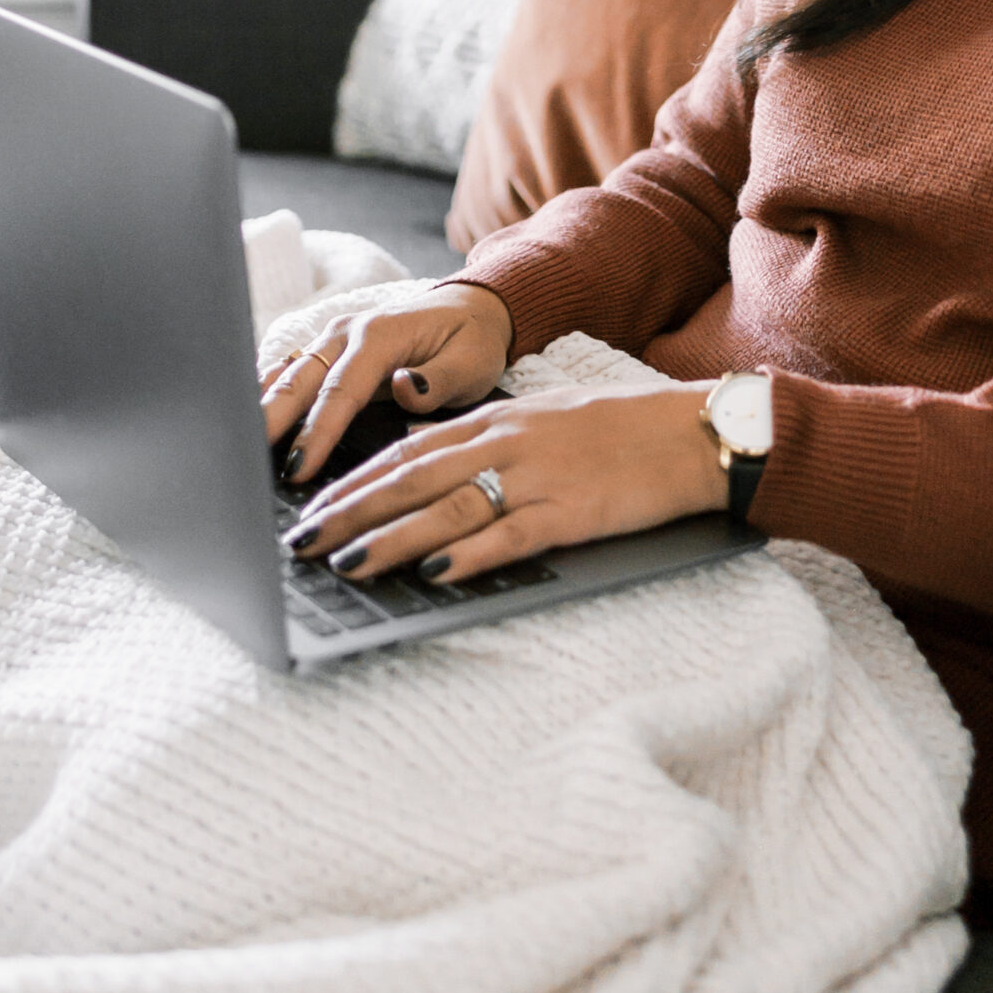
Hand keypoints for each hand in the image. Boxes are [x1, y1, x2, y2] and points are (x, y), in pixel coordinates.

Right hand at [260, 280, 514, 486]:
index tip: (298, 468)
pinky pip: (288, 370)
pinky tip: (243, 420)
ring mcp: (331, 337)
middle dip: (269, 420)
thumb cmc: (473, 342)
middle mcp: (347, 331)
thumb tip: (403, 388)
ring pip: (285, 374)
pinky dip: (264, 393)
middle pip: (298, 379)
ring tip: (230, 444)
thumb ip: (439, 379)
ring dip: (258, 407)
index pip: (341, 389)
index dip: (316, 431)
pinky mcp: (326, 348)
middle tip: (242, 461)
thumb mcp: (473, 362)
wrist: (472, 309)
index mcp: (381, 335)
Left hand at [282, 379, 727, 584]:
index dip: (353, 480)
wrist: (689, 432)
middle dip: (349, 512)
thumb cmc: (618, 430)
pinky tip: (435, 573)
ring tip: (346, 564)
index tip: (311, 507)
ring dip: (390, 538)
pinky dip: (468, 554)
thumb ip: (490, 442)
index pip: (407, 450)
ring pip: (447, 508)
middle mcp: (507, 443)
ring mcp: (537, 477)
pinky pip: (509, 535)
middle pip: (411, 478)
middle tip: (302, 542)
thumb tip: (434, 469)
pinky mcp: (570, 513)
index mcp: (498, 420)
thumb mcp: (544, 420)